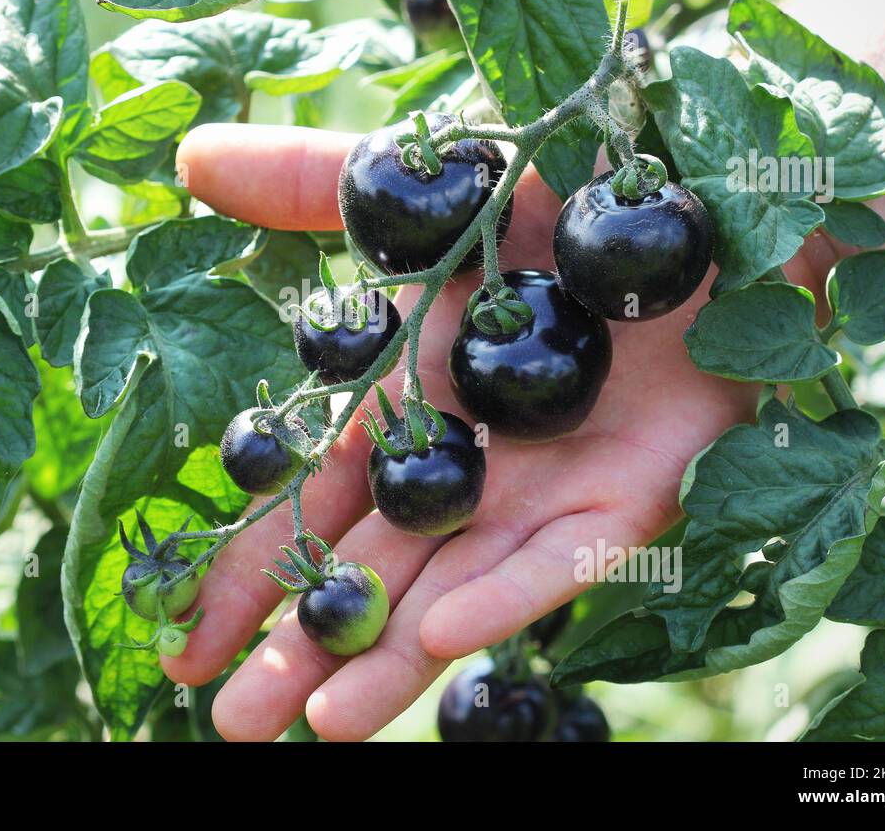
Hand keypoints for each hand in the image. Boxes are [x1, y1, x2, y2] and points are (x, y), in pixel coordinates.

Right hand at [163, 122, 834, 740]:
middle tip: (233, 725)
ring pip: (455, 587)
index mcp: (408, 410)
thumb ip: (308, 184)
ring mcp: (545, 490)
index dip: (249, 573)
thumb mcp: (422, 190)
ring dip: (390, 654)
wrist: (701, 196)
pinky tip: (445, 636)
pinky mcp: (631, 493)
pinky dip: (507, 591)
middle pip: (372, 572)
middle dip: (304, 647)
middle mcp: (469, 468)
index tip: (183, 644)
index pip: (311, 508)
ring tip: (321, 726)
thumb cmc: (558, 201)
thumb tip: (190, 158)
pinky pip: (563, 554)